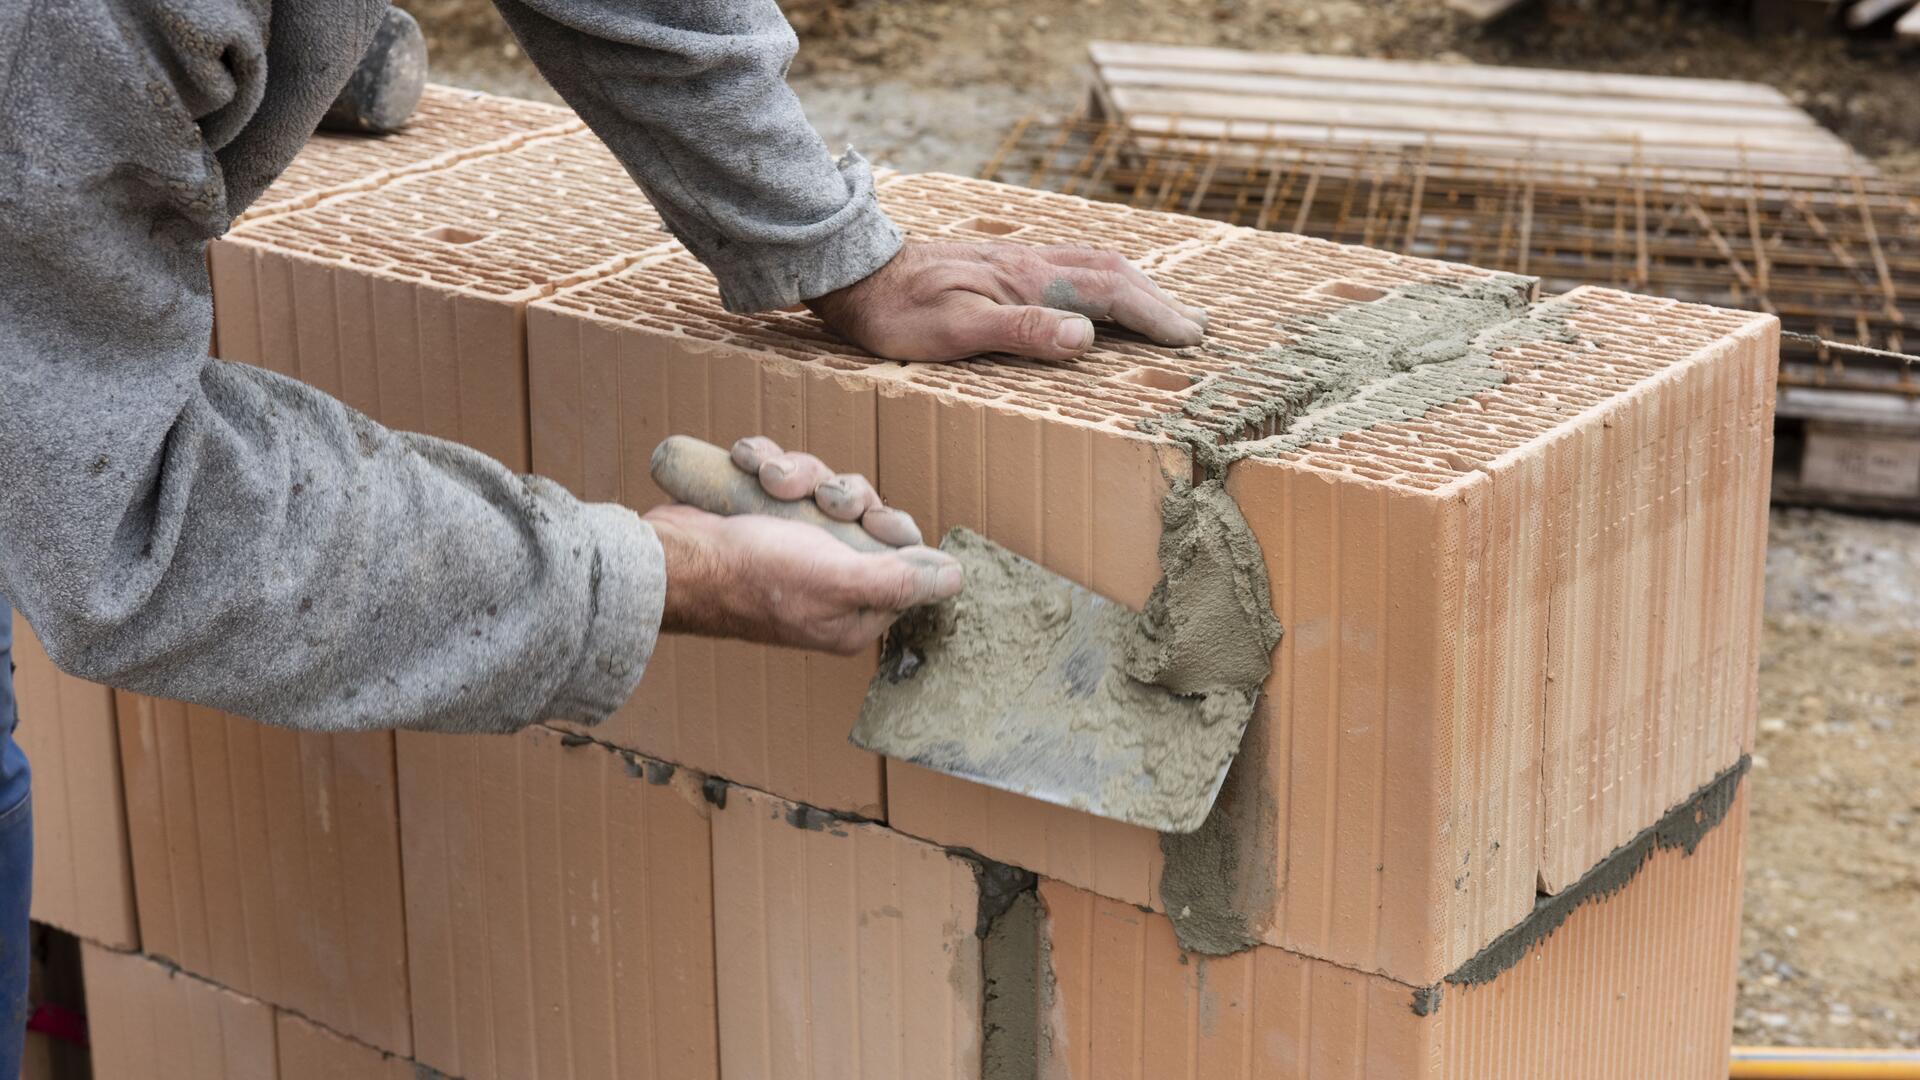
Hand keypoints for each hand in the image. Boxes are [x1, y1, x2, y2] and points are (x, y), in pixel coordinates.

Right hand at [643, 437, 962, 653]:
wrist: (670, 559)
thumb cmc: (751, 574)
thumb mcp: (837, 579)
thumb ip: (899, 581)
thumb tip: (955, 578)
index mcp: (852, 610)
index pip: (900, 558)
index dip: (887, 526)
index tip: (865, 518)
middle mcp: (825, 581)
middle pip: (862, 514)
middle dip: (838, 492)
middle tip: (816, 498)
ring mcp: (790, 548)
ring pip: (821, 488)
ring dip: (798, 471)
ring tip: (770, 478)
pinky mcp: (759, 517)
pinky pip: (780, 475)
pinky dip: (764, 463)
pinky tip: (749, 466)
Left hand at [807, 240, 1208, 361]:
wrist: (854, 274)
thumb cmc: (896, 312)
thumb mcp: (953, 331)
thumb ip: (1021, 329)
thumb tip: (1084, 334)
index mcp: (1027, 280)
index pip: (1110, 293)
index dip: (1154, 316)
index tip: (1190, 338)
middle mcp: (1030, 263)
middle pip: (1113, 273)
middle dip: (1159, 300)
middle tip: (1197, 327)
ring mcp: (1016, 261)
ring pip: (1094, 264)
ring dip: (1136, 288)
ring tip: (1164, 310)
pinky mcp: (1000, 265)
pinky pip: (1070, 266)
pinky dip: (1105, 281)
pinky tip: (1100, 296)